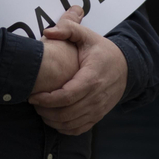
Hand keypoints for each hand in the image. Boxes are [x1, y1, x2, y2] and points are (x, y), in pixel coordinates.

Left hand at [29, 17, 128, 134]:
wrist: (126, 67)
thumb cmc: (102, 51)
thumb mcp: (87, 35)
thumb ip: (68, 28)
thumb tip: (48, 32)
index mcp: (91, 77)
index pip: (66, 96)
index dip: (46, 99)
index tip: (32, 95)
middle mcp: (96, 97)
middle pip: (66, 113)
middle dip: (45, 110)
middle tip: (33, 102)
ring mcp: (98, 109)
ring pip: (70, 124)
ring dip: (51, 120)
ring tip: (40, 109)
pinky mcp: (98, 116)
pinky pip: (78, 129)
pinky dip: (62, 128)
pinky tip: (52, 118)